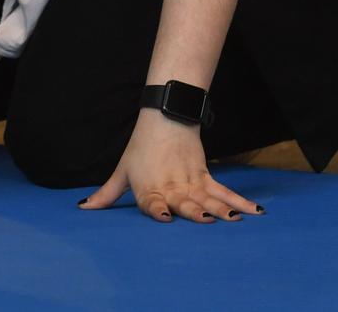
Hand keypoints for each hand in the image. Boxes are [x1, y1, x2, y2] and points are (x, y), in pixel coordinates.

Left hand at [78, 110, 261, 223]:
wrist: (164, 118)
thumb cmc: (140, 149)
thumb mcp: (122, 170)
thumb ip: (107, 194)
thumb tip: (83, 208)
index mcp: (149, 188)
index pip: (151, 201)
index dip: (158, 209)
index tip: (165, 216)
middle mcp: (171, 187)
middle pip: (184, 201)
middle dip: (194, 211)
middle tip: (206, 219)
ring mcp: (190, 182)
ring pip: (208, 197)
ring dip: (222, 208)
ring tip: (235, 219)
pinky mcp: (205, 176)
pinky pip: (223, 191)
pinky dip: (239, 201)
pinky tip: (254, 211)